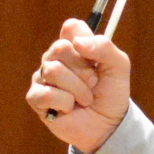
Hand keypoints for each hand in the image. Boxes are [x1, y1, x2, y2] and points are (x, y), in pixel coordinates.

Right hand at [26, 18, 131, 153]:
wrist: (108, 125)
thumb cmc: (111, 94)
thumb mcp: (118, 66)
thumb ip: (104, 47)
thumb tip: (78, 43)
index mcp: (73, 45)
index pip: (71, 28)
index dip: (85, 43)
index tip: (95, 60)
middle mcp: (54, 57)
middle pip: (61, 48)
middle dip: (84, 71)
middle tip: (92, 84)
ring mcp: (42, 77)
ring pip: (54, 71)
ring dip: (78, 90)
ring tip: (84, 99)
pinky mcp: (36, 98)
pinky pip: (47, 93)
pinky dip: (65, 104)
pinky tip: (69, 109)